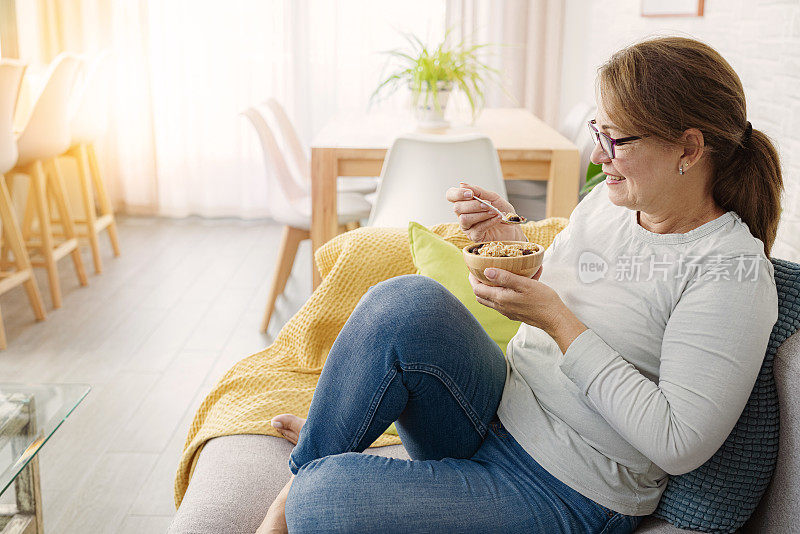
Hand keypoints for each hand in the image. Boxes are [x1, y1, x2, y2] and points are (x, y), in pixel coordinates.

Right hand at [446, 182, 524, 242]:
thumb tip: (462, 184)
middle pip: (457, 208)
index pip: (451, 196)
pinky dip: (488, 222)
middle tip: (488, 204)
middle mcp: (462, 214)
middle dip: (474, 204)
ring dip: (481, 214)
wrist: (513, 227)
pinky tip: (497, 218)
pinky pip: (476, 229)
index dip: (457, 193)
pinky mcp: (474, 237)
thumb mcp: (493, 198)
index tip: (471, 194)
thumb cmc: (502, 212)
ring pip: (464, 219)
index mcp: (465, 202)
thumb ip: (478, 191)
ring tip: (494, 212)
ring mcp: (467, 227)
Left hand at [469, 266, 586, 352]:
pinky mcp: (515, 313)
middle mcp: (501, 307)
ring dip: (489, 288)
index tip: (474, 268)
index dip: (473, 278)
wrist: (554, 318)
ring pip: (490, 300)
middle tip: (481, 271)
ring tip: (495, 276)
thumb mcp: (524, 284)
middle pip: (481, 296)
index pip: (477, 289)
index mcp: (500, 298)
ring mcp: (507, 311)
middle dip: (478, 283)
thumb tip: (486, 271)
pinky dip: (502, 292)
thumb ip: (505, 277)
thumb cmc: (542, 300)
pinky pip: (502, 302)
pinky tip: (514, 284)